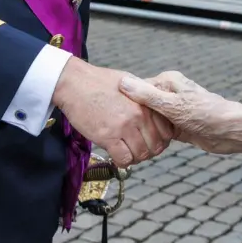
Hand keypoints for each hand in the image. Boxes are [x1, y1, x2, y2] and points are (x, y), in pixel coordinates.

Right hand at [53, 58, 172, 167]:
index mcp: (146, 103)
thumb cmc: (99, 81)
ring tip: (127, 152)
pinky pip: (124, 159)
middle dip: (150, 152)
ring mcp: (123, 127)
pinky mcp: (108, 137)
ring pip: (141, 155)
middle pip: (156, 146)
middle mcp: (138, 115)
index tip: (152, 141)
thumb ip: (143, 96)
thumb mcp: (129, 82)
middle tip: (140, 150)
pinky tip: (116, 154)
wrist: (74, 83)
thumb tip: (153, 105)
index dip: (162, 140)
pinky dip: (122, 161)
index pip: (166, 131)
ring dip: (135, 158)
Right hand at [120, 71, 241, 155]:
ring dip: (143, 130)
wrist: (232, 132)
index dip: (125, 101)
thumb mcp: (173, 105)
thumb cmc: (206, 113)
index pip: (139, 89)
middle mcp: (169, 94)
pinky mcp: (178, 126)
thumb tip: (123, 82)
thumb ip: (148, 95)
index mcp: (168, 82)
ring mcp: (174, 111)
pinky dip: (152, 137)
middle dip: (133, 118)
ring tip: (128, 139)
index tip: (111, 112)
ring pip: (150, 120)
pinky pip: (159, 131)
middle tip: (117, 130)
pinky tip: (142, 145)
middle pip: (143, 106)